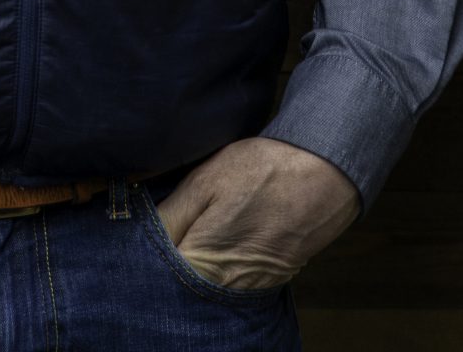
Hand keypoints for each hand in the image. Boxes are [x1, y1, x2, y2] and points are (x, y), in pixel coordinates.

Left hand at [152, 136, 358, 290]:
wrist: (323, 176)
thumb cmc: (262, 173)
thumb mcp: (205, 182)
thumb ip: (169, 216)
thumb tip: (140, 235)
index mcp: (203, 266)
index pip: (156, 277)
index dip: (143, 255)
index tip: (139, 234)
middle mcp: (225, 289)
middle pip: (180, 286)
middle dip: (166, 262)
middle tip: (163, 229)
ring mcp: (249, 290)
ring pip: (204, 286)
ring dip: (192, 264)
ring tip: (194, 228)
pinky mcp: (267, 282)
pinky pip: (229, 282)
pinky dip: (218, 265)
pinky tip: (219, 236)